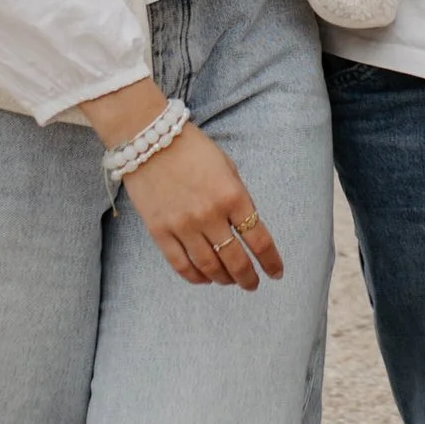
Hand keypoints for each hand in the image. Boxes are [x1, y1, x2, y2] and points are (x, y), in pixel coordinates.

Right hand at [122, 126, 285, 290]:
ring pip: (209, 267)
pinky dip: (195, 277)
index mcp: (232, 195)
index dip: (270, 261)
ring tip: (230, 281)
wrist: (148, 138)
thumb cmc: (192, 149)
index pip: (259, 239)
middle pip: (236, 260)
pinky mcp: (160, 231)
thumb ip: (238, 198)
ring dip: (224, 279)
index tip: (276, 272)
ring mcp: (183, 225)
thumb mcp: (227, 167)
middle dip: (248, 277)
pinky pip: (181, 264)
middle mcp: (210, 215)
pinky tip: (204, 279)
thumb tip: (245, 227)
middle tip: (253, 285)